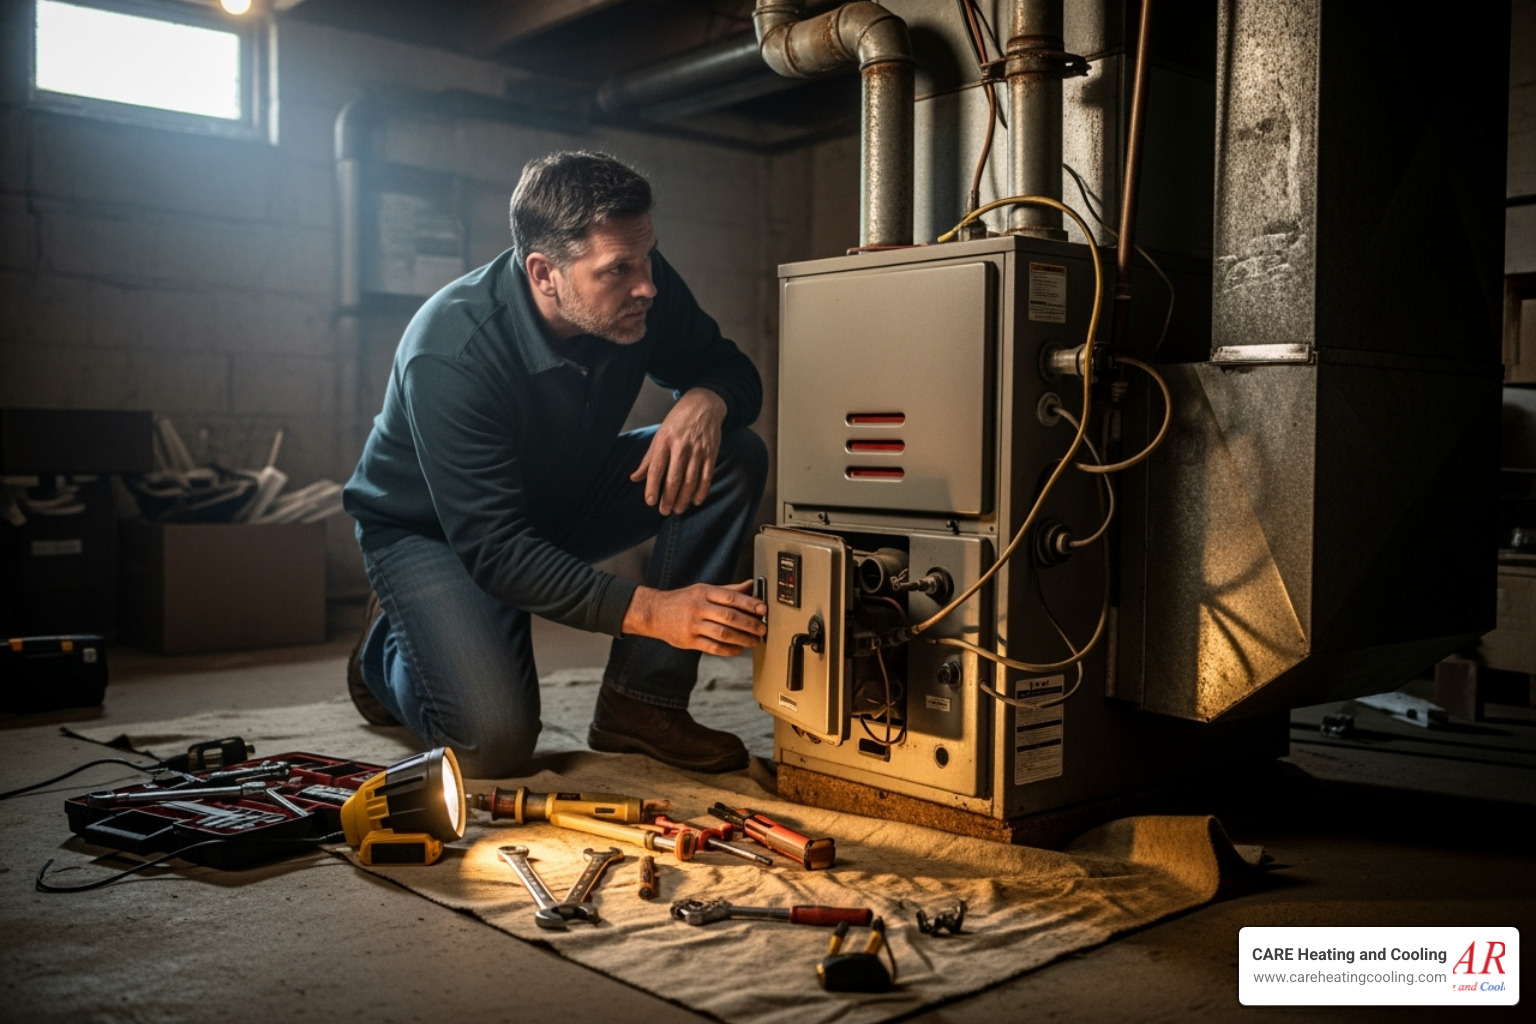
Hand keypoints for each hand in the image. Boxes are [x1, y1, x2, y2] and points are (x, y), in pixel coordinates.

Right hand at [622, 580, 767, 655]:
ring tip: (754, 641)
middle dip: (749, 624)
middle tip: (763, 629)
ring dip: (742, 639)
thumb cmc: (683, 600)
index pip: (730, 597)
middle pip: (728, 616)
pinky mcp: (688, 641)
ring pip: (722, 633)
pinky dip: (728, 650)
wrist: (654, 612)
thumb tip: (751, 585)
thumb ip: (728, 590)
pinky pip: (712, 647)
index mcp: (703, 592)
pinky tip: (738, 650)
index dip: (749, 603)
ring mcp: (692, 625)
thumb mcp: (703, 590)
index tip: (763, 609)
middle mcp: (698, 607)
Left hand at [630, 388, 726, 514]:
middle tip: (664, 511)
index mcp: (665, 442)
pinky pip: (707, 477)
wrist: (704, 405)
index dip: (652, 487)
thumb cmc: (678, 422)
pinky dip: (702, 491)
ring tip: (677, 509)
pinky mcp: (711, 453)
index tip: (650, 502)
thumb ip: (648, 459)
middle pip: (674, 478)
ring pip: (690, 481)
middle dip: (668, 498)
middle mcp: (681, 447)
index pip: (657, 469)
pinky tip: (696, 501)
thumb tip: (634, 478)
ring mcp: (698, 451)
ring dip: (684, 498)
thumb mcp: (659, 435)